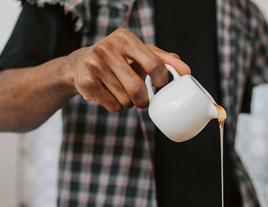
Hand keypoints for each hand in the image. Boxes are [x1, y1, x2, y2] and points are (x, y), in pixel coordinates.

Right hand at [65, 28, 190, 111]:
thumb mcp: (142, 53)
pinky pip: (113, 106)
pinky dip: (117, 107)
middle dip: (145, 101)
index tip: (160, 84)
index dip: (162, 80)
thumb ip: (165, 60)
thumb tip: (186, 71)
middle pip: (138, 89)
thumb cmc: (121, 58)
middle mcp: (106, 48)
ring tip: (123, 93)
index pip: (154, 64)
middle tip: (144, 100)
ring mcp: (94, 65)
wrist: (81, 63)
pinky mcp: (86, 82)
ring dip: (130, 104)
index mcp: (125, 37)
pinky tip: (111, 95)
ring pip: (126, 100)